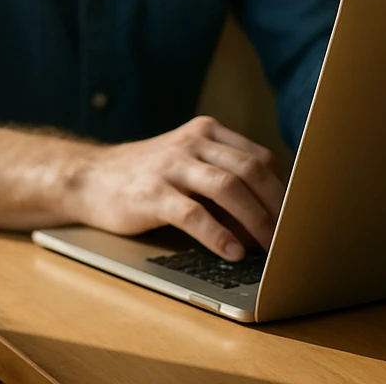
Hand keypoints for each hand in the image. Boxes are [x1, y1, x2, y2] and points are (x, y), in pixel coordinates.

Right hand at [68, 116, 284, 260]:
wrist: (88, 178)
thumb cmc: (146, 176)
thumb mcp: (188, 163)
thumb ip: (224, 177)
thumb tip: (272, 216)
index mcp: (206, 132)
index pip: (260, 157)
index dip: (284, 190)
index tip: (297, 218)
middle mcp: (191, 143)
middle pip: (251, 170)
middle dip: (277, 207)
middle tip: (290, 238)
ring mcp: (170, 165)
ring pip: (228, 188)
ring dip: (256, 221)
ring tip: (269, 249)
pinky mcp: (151, 193)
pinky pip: (194, 214)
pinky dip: (218, 235)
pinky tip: (231, 253)